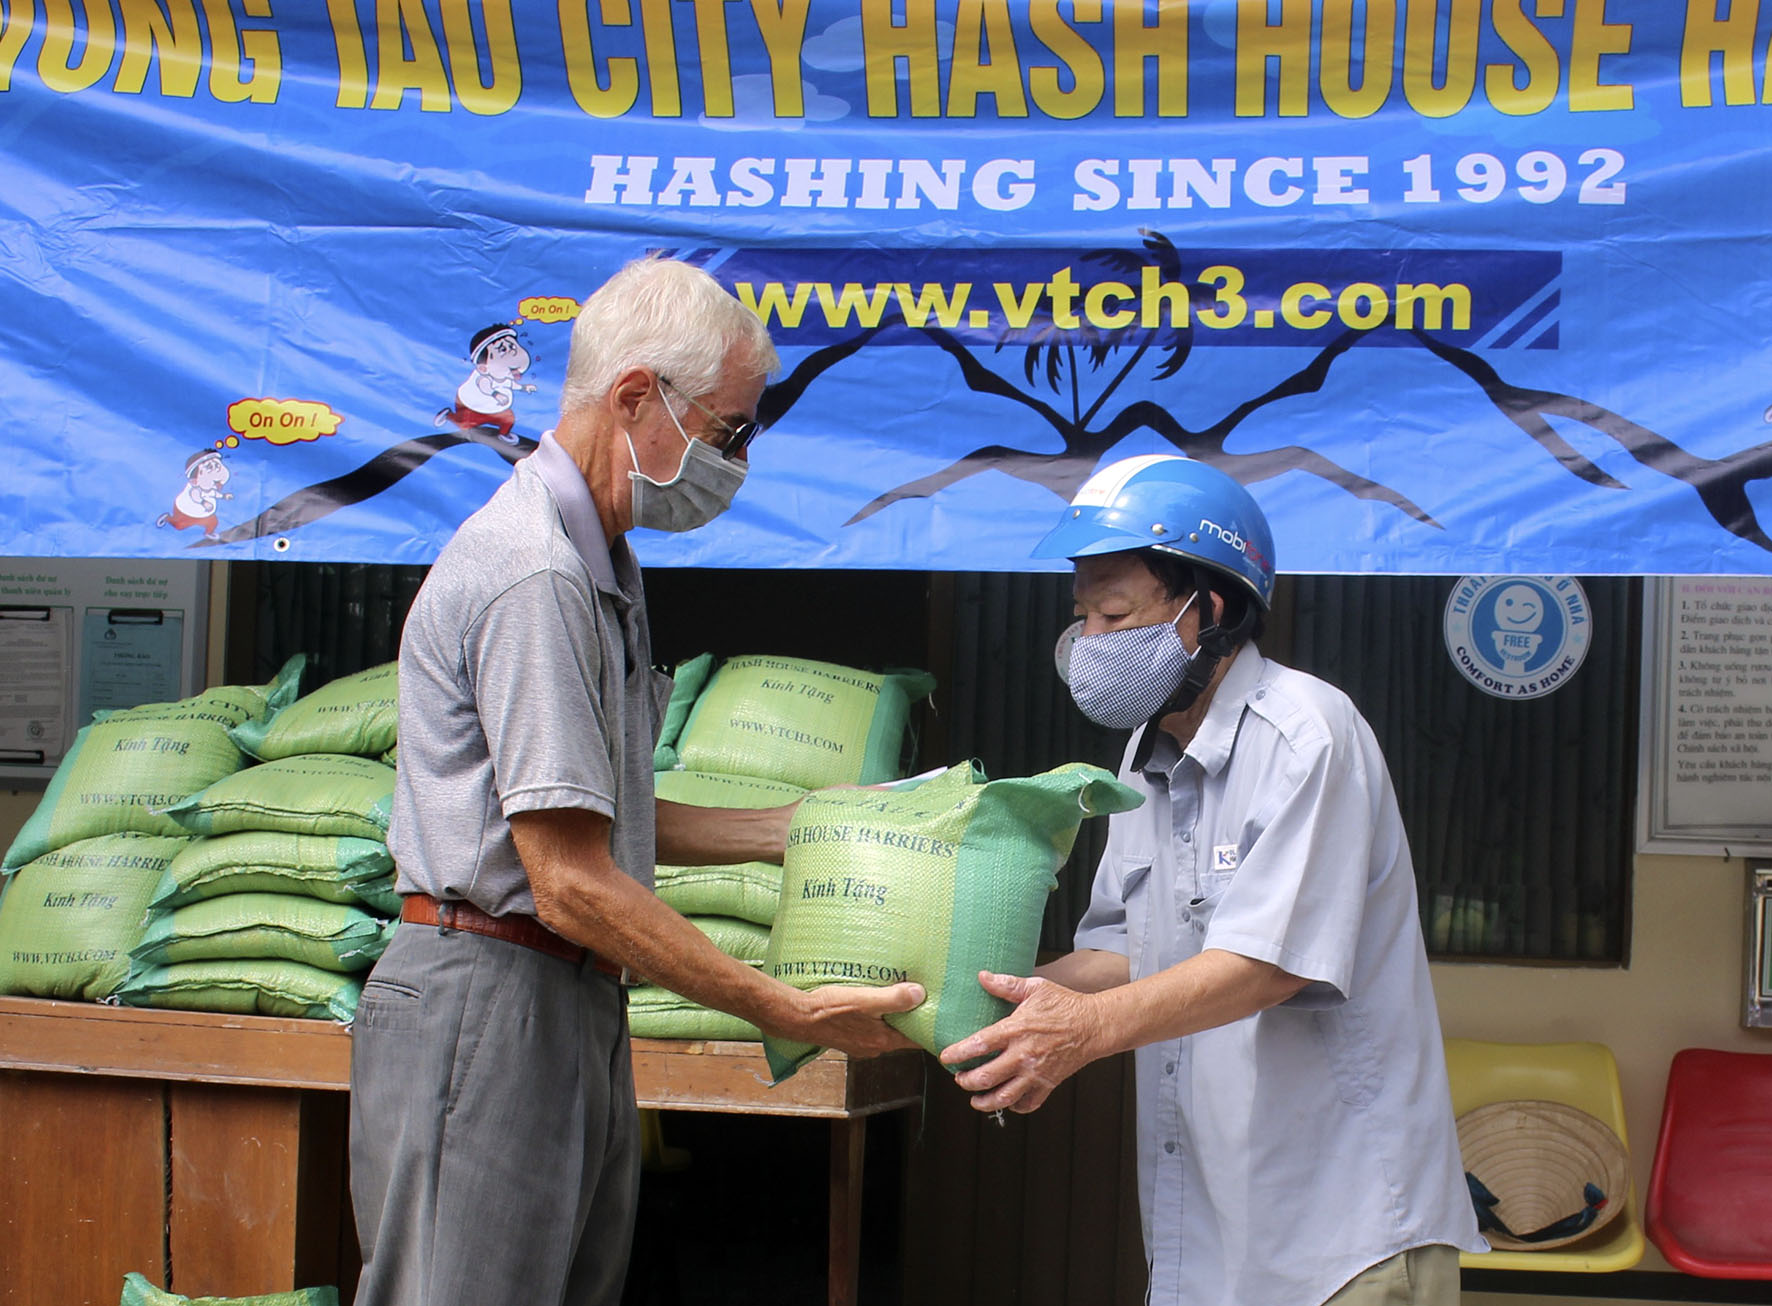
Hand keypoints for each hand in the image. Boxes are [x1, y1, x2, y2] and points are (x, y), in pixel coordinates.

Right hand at [794, 981, 923, 1057]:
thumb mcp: (865, 999)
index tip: (940, 1016)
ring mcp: (860, 1044)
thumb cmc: (830, 1009)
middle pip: (902, 1035)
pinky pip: (871, 1029)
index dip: (929, 1028)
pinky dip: (877, 1018)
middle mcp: (873, 1046)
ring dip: (893, 1018)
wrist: (799, 1018)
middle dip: (912, 1020)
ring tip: (899, 998)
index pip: (916, 1040)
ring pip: (886, 1031)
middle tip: (923, 1001)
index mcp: (882, 1040)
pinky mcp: (849, 1038)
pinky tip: (873, 1004)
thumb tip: (920, 995)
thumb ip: (894, 998)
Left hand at [939, 971, 1103, 1113]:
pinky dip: (1014, 1106)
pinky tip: (1006, 1101)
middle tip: (958, 1078)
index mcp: (1017, 1030)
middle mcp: (1024, 1055)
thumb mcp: (1035, 988)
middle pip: (986, 1077)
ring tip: (975, 1099)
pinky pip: (1028, 1104)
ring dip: (984, 1101)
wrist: (1094, 1026)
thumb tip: (982, 976)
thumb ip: (1006, 984)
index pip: (980, 1044)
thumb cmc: (1065, 1004)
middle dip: (966, 1081)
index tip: (945, 1057)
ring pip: (1004, 1097)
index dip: (958, 1053)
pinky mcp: (1048, 1084)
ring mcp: (1036, 1073)